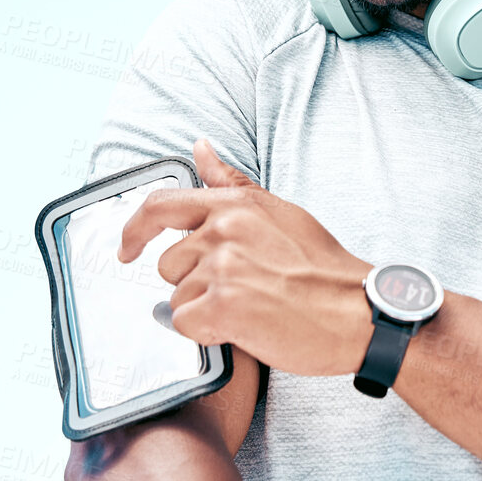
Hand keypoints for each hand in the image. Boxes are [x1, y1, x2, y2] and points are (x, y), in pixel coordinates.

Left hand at [117, 138, 373, 377]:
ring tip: (249, 309)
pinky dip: (206, 333)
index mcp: (234, 205)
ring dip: (203, 310)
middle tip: (240, 292)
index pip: (159, 205)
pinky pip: (184, 324)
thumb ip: (230, 182)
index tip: (125, 249)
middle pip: (167, 265)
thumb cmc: (323, 268)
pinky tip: (241, 328)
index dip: (132, 229)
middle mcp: (223, 230)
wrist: (356, 312)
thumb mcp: (278, 210)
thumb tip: (200, 146)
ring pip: (176, 298)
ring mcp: (222, 267)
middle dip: (192, 285)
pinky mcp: (224, 306)